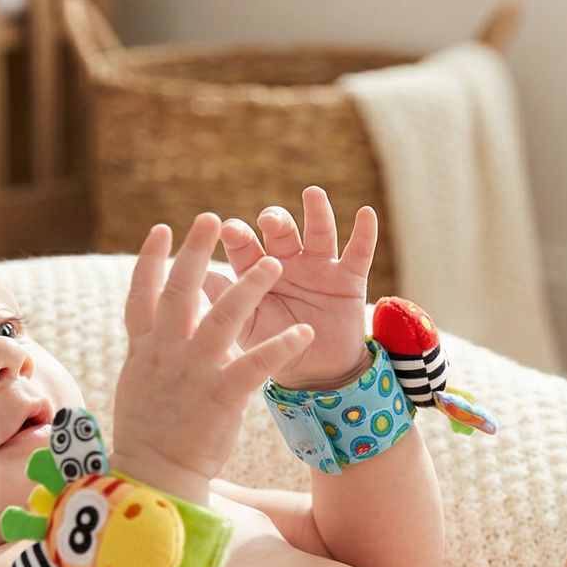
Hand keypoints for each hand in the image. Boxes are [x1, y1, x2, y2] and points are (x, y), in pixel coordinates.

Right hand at [111, 214, 312, 501]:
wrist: (154, 474)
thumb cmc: (148, 435)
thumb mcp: (139, 385)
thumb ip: (150, 354)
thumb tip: (154, 334)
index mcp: (145, 349)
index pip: (143, 293)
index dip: (153, 258)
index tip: (163, 229)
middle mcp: (166, 352)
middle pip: (180, 290)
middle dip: (196, 251)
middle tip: (214, 218)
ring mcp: (193, 371)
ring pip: (224, 316)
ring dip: (251, 286)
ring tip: (275, 263)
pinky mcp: (221, 395)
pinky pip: (257, 364)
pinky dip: (281, 347)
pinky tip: (304, 333)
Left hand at [206, 186, 376, 390]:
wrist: (315, 372)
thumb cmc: (274, 349)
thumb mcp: (248, 328)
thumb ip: (228, 303)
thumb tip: (200, 279)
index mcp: (258, 271)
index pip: (245, 245)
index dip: (238, 235)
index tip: (229, 230)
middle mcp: (288, 261)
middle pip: (281, 231)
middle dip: (274, 220)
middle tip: (269, 220)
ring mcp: (320, 266)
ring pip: (319, 232)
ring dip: (317, 212)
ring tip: (312, 194)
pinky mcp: (349, 278)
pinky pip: (359, 251)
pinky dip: (365, 233)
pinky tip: (366, 214)